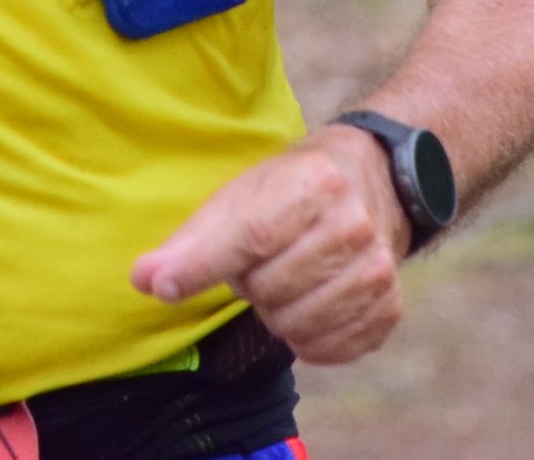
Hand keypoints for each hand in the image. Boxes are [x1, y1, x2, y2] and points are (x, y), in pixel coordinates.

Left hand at [128, 124, 411, 364]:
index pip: (251, 236)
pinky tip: (307, 307)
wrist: (373, 182)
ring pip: (296, 326)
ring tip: (284, 280)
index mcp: (312, 183)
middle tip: (260, 262)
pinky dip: (305, 340)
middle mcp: (352, 224)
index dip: (201, 265)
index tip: (160, 286)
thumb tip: (144, 280)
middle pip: (269, 288)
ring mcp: (377, 269)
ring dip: (276, 313)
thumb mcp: (239, 196)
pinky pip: (328, 350)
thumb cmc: (290, 191)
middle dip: (249, 283)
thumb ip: (191, 241)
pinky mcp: (389, 307)